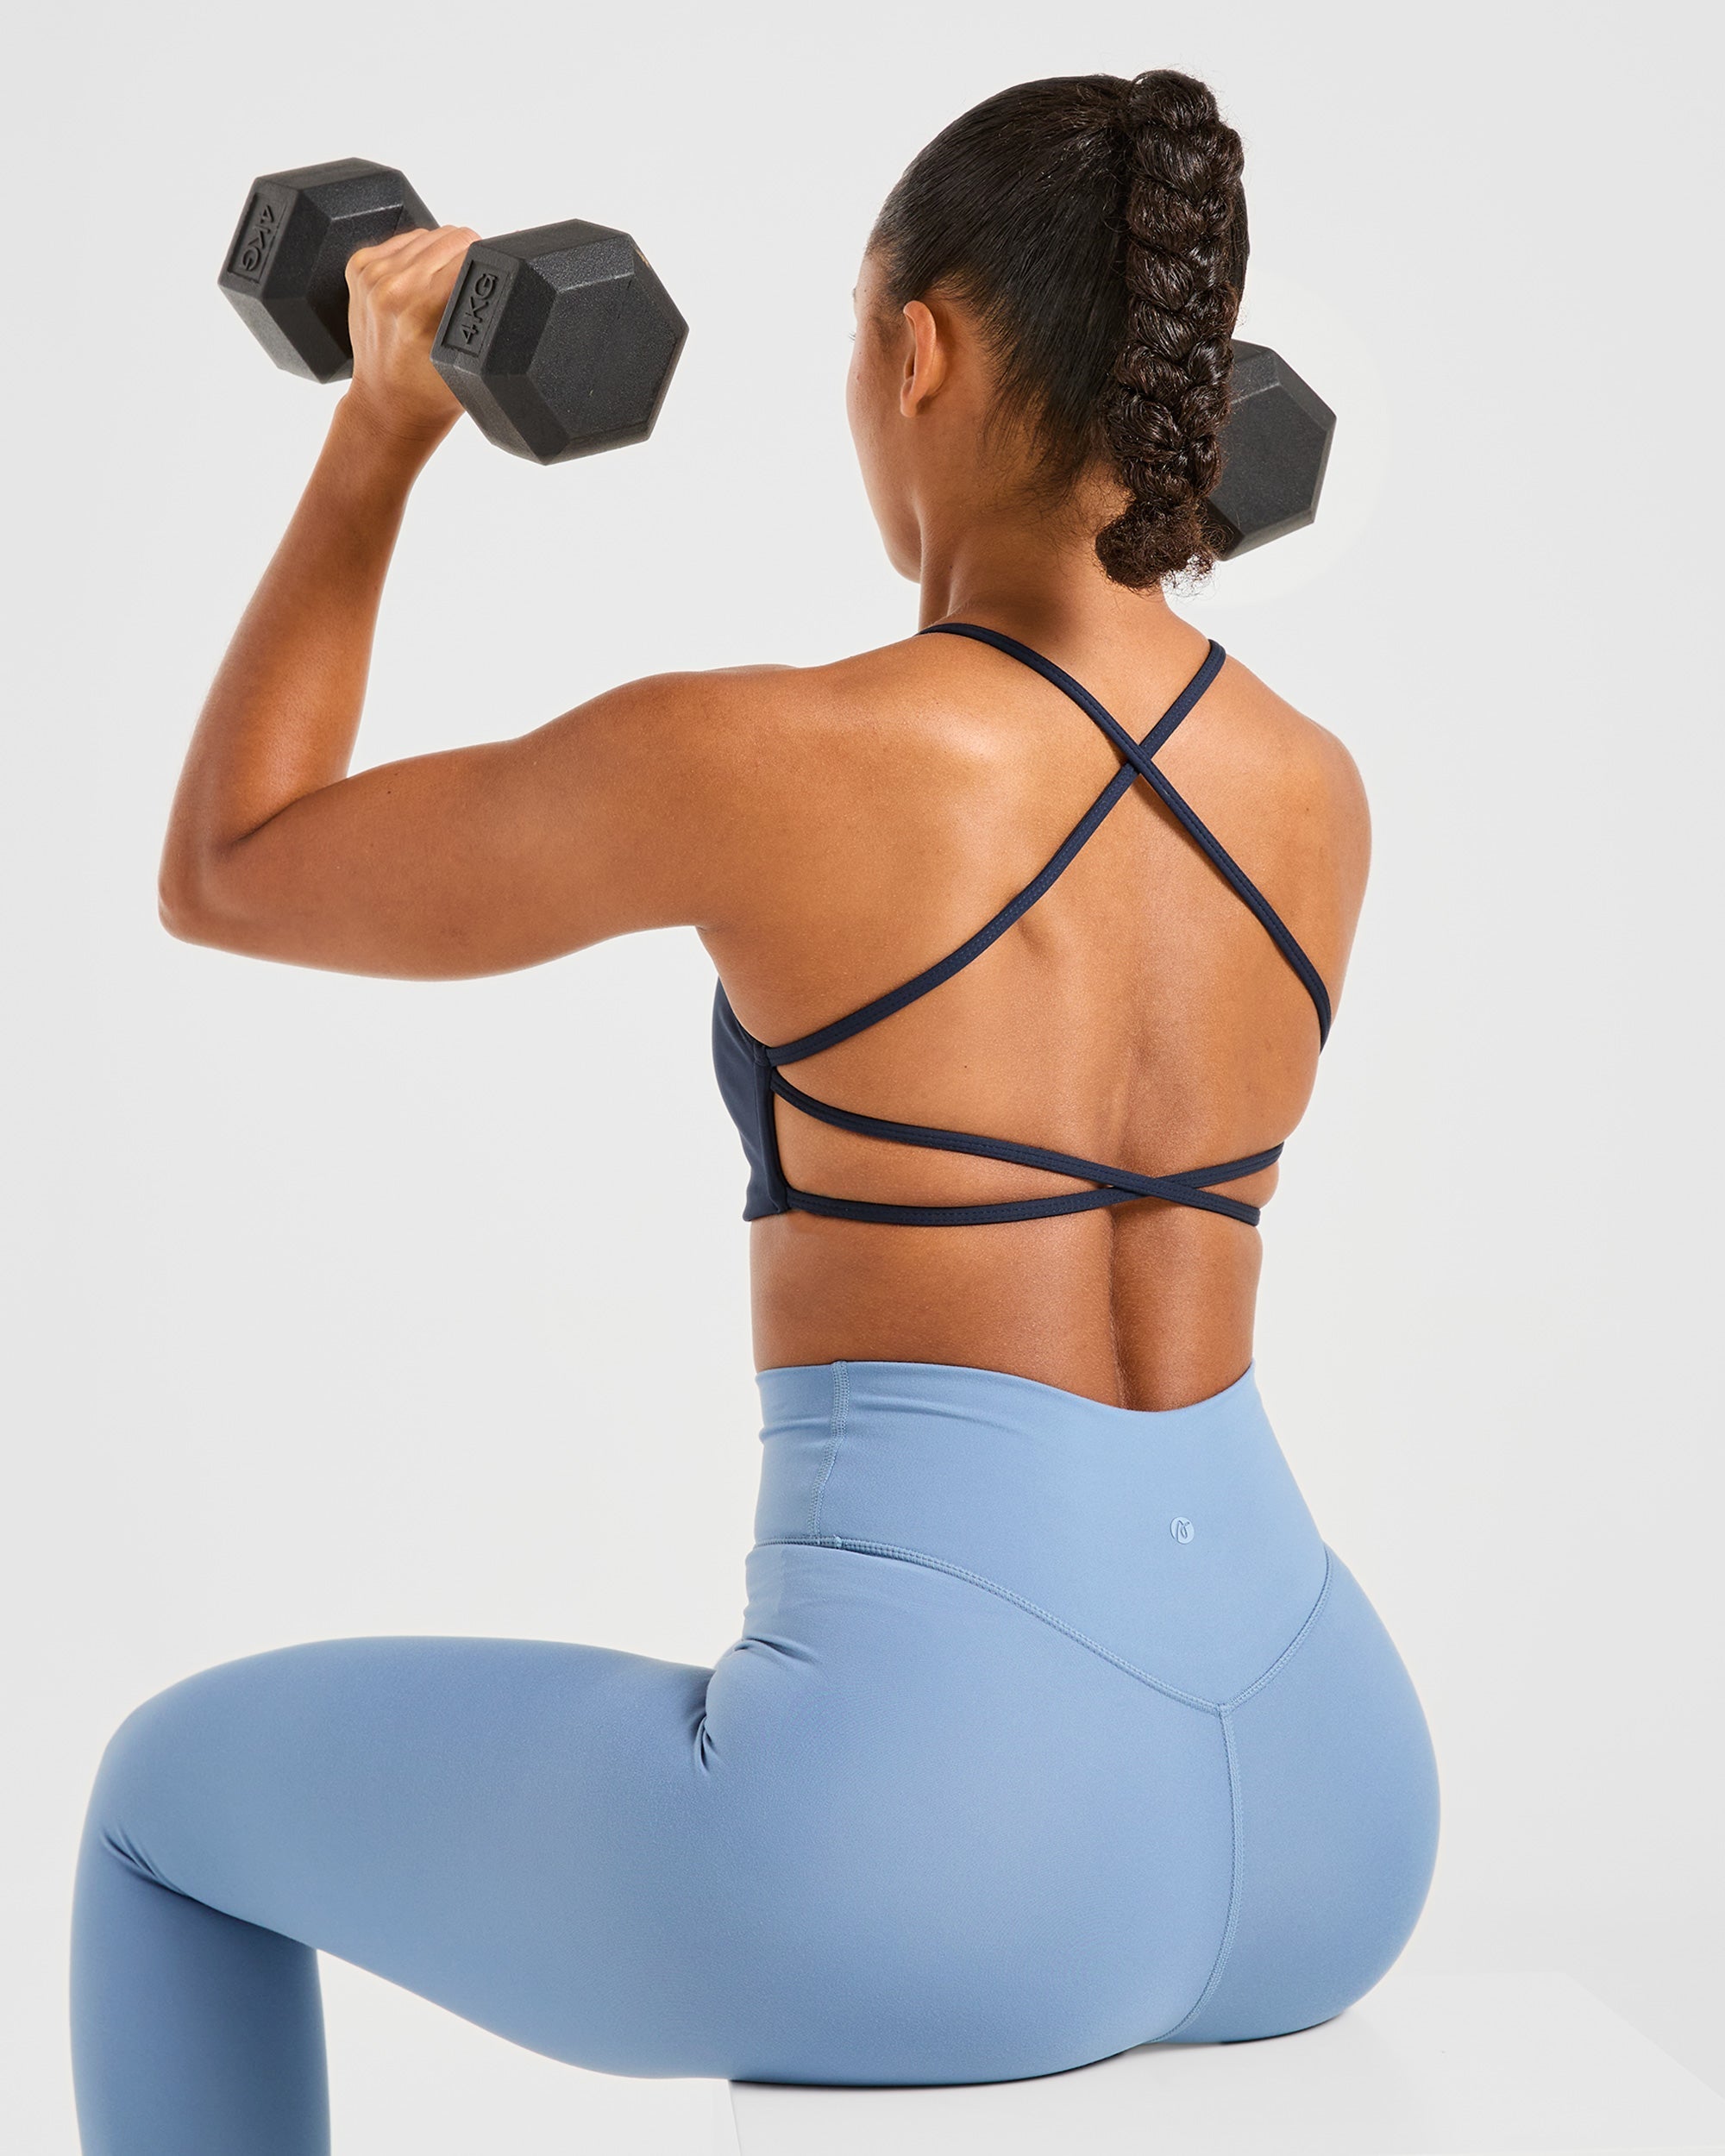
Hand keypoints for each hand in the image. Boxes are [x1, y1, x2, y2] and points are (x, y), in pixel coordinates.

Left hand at [342, 225, 479, 447]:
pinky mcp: (360, 267)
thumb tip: (507, 271)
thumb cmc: (431, 391)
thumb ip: (486, 314)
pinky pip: (406, 240)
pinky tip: (422, 285)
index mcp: (418, 306)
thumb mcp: (473, 359)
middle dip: (468, 259)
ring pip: (430, 234)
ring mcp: (371, 274)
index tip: (493, 283)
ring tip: (445, 292)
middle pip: (452, 237)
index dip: (490, 264)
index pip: (470, 252)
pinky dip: (419, 256)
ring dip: (443, 256)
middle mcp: (391, 285)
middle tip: (470, 293)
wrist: (387, 406)